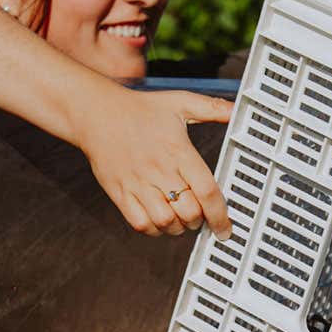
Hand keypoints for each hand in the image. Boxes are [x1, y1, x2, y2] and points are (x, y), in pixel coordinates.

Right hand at [76, 88, 233, 238]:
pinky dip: (154, 230)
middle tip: (201, 215)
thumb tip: (234, 111)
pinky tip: (160, 220)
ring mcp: (137, 183)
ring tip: (181, 218)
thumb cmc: (139, 109)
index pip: (207, 191)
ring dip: (179, 227)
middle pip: (189, 212)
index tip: (225, 227)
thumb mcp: (180, 102)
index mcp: (178, 151)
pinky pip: (140, 224)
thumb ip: (211, 108)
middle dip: (200, 221)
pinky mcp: (119, 192)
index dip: (220, 215)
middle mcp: (159, 170)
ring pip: (166, 222)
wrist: (97, 112)